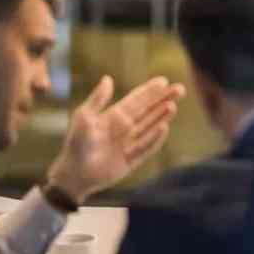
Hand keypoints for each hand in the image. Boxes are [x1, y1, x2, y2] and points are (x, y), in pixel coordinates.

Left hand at [46, 76, 185, 202]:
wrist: (73, 175)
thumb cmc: (76, 145)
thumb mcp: (83, 117)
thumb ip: (97, 99)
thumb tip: (108, 78)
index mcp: (114, 116)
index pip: (137, 100)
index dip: (150, 90)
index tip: (164, 81)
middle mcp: (125, 128)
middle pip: (149, 111)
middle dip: (163, 99)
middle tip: (180, 89)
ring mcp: (130, 144)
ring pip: (150, 127)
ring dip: (162, 116)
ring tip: (173, 106)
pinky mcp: (132, 160)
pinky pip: (147, 147)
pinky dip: (156, 138)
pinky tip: (164, 128)